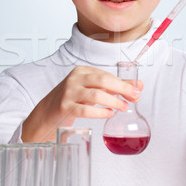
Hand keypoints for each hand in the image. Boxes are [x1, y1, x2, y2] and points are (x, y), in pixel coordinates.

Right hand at [22, 65, 142, 141]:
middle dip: (121, 89)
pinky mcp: (65, 108)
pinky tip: (108, 114)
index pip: (107, 75)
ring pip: (95, 95)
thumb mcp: (92, 90)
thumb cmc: (72, 100)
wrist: (47, 113)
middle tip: (134, 97)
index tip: (137, 91)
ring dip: (113, 101)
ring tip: (123, 107)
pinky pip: (85, 110)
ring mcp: (69, 93)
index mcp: (82, 72)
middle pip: (103, 80)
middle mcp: (74, 79)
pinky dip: (100, 112)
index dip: (124, 83)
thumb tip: (138, 86)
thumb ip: (114, 88)